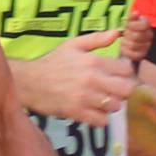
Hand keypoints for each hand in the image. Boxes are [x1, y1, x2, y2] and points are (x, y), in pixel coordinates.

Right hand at [13, 31, 138, 122]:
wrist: (29, 82)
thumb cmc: (52, 62)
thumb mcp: (73, 45)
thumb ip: (97, 39)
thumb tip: (117, 33)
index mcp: (94, 61)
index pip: (126, 70)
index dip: (125, 72)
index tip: (118, 74)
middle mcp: (92, 79)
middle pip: (127, 90)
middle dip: (124, 89)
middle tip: (115, 89)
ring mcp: (85, 98)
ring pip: (116, 106)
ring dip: (112, 104)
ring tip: (103, 100)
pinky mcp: (77, 113)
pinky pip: (102, 121)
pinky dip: (101, 118)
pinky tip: (94, 111)